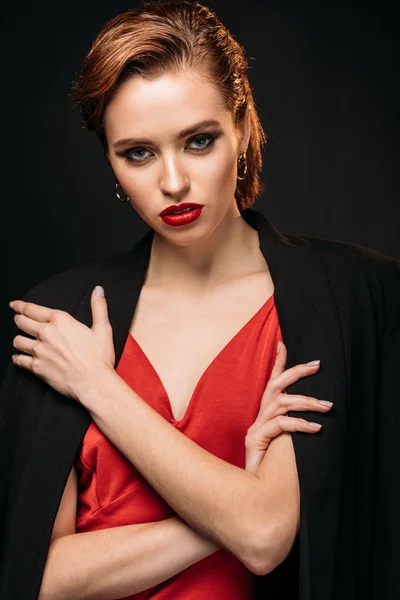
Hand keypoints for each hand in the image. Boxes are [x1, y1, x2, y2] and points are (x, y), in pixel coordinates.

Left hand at [9, 286, 115, 400]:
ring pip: (17, 340)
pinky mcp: (36, 367)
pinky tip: (19, 358)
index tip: (15, 305)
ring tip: (20, 339)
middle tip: (18, 319)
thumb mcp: (103, 328)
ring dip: (18, 339)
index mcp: (60, 320)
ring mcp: (39, 351)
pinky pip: (19, 360)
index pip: (32, 309)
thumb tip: (98, 290)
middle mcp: (46, 333)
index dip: (20, 306)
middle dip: (18, 319)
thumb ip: (99, 307)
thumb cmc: (99, 357)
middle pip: (21, 322)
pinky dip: (17, 358)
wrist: (93, 382)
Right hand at [245, 341, 332, 472]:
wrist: (252, 493)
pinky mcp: (256, 440)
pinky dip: (299, 424)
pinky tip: (316, 428)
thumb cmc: (272, 468)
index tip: (284, 343)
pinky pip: (280, 425)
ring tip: (328, 406)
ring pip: (281, 403)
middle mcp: (259, 417)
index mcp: (265, 415)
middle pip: (275, 385)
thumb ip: (293, 428)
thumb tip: (317, 417)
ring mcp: (256, 428)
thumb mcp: (285, 445)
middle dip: (296, 372)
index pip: (272, 383)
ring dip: (306, 402)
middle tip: (318, 365)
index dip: (278, 363)